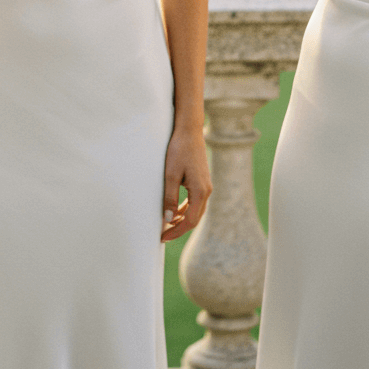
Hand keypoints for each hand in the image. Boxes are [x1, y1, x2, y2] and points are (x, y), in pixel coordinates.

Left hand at [161, 125, 211, 241]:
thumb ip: (170, 198)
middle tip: (163, 235)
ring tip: (167, 226)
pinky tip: (175, 211)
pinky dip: (185, 209)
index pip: (189, 221)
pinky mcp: (202, 181)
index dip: (176, 231)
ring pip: (196, 211)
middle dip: (179, 228)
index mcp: (200, 191)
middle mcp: (206, 191)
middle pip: (194, 219)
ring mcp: (206, 186)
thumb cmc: (179, 150)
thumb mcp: (171, 174)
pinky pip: (195, 201)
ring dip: (183, 219)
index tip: (162, 237)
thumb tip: (168, 220)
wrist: (189, 130)